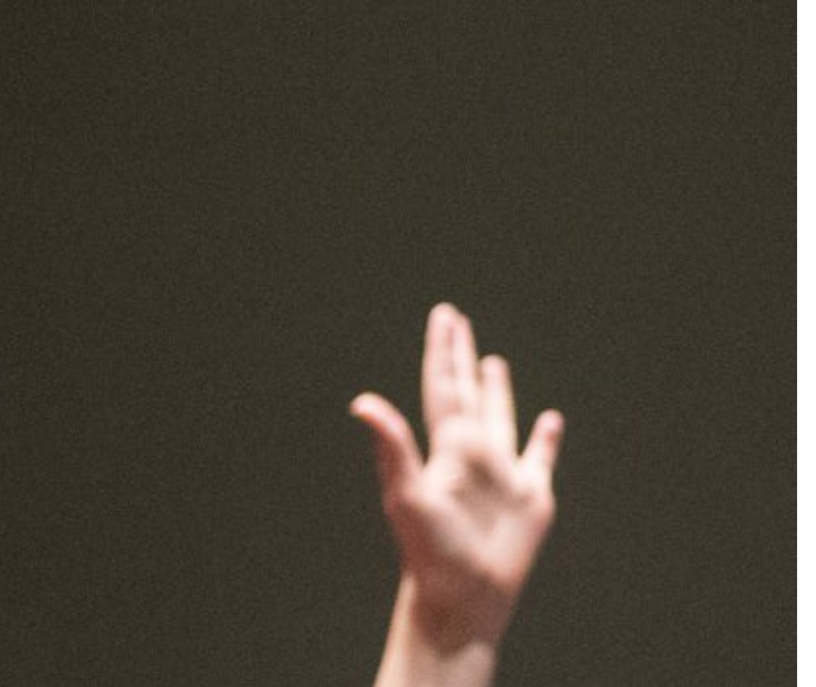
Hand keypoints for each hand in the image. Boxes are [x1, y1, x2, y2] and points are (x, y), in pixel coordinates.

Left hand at [351, 303, 562, 653]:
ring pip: (501, 420)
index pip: (443, 388)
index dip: (443, 352)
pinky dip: (547, 439)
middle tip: (456, 320)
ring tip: (494, 362)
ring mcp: (502, 475)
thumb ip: (391, 447)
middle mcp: (473, 455)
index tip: (444, 317)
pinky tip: (551, 420)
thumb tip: (361, 402)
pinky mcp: (531, 499)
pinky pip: (541, 459)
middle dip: (460, 357)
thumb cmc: (430, 552)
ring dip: (498, 392)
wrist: (461, 596)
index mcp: (446, 449)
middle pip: (467, 394)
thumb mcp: (407, 494)